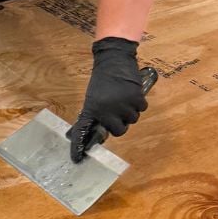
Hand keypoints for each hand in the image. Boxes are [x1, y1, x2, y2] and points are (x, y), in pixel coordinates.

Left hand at [66, 37, 147, 162]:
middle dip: (119, 123)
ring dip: (129, 112)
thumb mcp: (93, 96)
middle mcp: (107, 110)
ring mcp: (123, 105)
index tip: (77, 159)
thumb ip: (95, 112)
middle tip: (117, 113)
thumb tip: (92, 128)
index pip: (84, 129)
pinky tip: (131, 93)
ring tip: (123, 98)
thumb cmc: (103, 79)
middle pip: (119, 131)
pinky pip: (141, 109)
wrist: (114, 58)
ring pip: (132, 120)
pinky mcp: (136, 98)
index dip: (79, 146)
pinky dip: (138, 103)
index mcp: (93, 108)